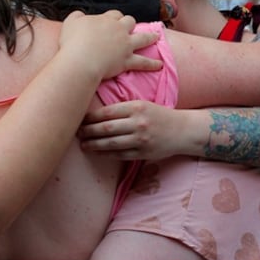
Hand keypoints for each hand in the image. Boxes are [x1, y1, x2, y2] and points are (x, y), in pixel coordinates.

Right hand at [59, 11, 161, 79]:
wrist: (81, 60)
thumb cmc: (73, 41)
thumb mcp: (71, 22)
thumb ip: (77, 16)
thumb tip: (81, 15)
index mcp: (106, 20)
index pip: (114, 14)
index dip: (114, 17)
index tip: (113, 21)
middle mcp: (119, 30)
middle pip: (130, 22)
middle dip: (131, 23)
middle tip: (131, 26)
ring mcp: (125, 45)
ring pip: (143, 38)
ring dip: (151, 37)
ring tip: (157, 37)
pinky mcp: (127, 61)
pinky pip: (143, 62)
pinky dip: (152, 64)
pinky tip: (159, 64)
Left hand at [78, 101, 199, 159]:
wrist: (182, 130)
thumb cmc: (159, 116)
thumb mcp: (143, 105)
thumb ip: (123, 109)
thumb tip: (96, 114)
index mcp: (136, 107)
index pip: (107, 112)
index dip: (91, 117)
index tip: (80, 118)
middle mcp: (138, 123)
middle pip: (106, 128)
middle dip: (88, 131)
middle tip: (77, 132)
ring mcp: (141, 139)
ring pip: (111, 143)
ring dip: (94, 144)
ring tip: (83, 144)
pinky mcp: (143, 152)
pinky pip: (120, 154)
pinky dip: (106, 154)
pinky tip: (97, 153)